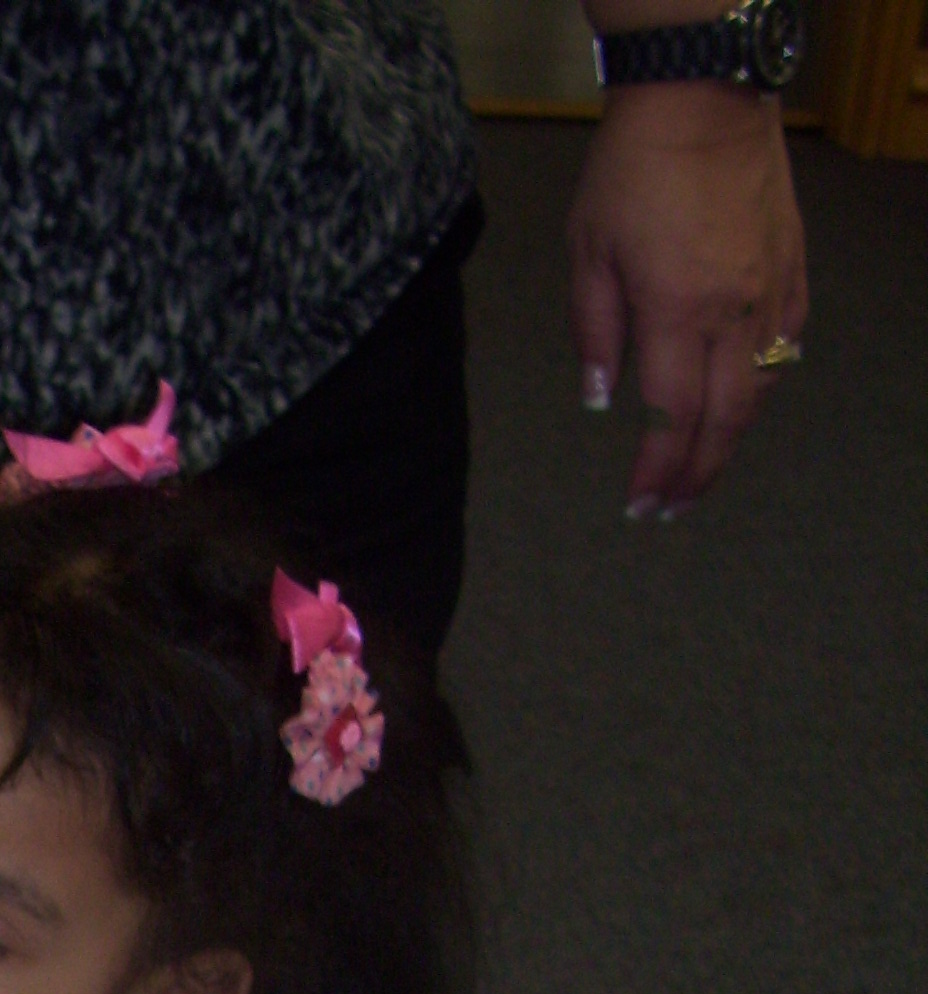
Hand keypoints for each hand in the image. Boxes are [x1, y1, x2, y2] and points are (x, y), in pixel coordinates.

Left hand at [568, 86, 807, 513]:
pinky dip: (766, 381)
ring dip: (732, 437)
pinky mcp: (791, 265)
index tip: (641, 506)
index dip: (657, 471)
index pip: (671, 419)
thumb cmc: (634, 171)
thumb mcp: (588, 254)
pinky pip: (787, 343)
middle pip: (725, 420)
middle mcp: (733, 312)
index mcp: (677, 313)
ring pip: (761, 389)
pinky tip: (746, 397)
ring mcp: (769, 289)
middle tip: (673, 509)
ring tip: (704, 466)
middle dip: (698, 474)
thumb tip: (602, 400)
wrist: (704, 97)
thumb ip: (596, 334)